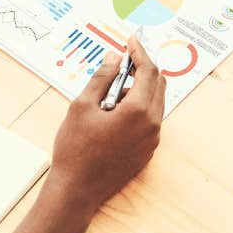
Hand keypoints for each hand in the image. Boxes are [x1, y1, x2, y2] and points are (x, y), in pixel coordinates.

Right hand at [48, 34, 164, 216]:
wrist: (75, 192)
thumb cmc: (75, 149)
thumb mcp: (82, 106)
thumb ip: (102, 77)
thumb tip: (115, 57)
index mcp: (139, 110)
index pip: (148, 71)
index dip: (140, 52)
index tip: (132, 40)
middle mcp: (152, 124)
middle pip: (157, 84)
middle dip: (141, 69)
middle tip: (120, 64)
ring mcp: (152, 140)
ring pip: (154, 102)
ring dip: (138, 91)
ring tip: (108, 98)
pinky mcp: (148, 151)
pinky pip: (150, 120)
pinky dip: (138, 109)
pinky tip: (113, 115)